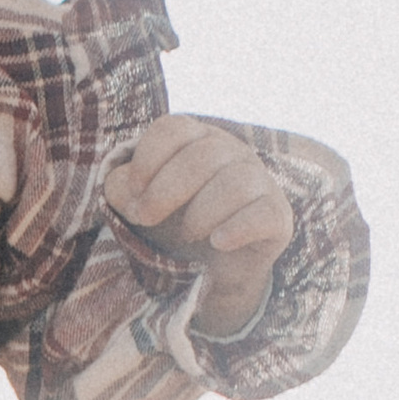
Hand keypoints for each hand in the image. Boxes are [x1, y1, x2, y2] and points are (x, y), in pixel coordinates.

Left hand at [102, 115, 294, 343]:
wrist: (214, 271)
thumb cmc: (174, 226)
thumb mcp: (142, 207)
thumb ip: (123, 191)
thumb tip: (121, 186)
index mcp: (197, 140)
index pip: (174, 128)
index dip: (148, 158)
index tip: (133, 192)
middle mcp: (232, 152)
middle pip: (204, 155)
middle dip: (166, 190)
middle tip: (146, 218)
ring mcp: (259, 181)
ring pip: (236, 182)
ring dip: (202, 213)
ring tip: (188, 234)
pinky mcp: (277, 215)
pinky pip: (263, 214)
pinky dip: (238, 228)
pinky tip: (218, 242)